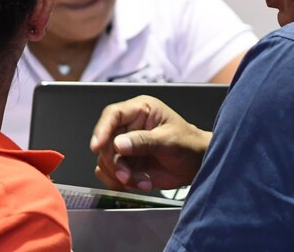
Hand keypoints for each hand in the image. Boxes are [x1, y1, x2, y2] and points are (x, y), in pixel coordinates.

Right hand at [89, 95, 211, 191]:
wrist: (195, 165)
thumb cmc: (188, 144)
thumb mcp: (169, 140)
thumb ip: (143, 141)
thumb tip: (118, 144)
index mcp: (139, 110)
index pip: (113, 114)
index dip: (102, 129)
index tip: (97, 146)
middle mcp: (128, 126)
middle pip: (105, 141)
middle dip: (114, 162)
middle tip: (127, 175)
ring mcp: (124, 146)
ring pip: (105, 160)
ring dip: (119, 175)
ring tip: (141, 182)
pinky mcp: (124, 163)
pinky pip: (109, 174)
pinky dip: (120, 183)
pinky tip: (140, 184)